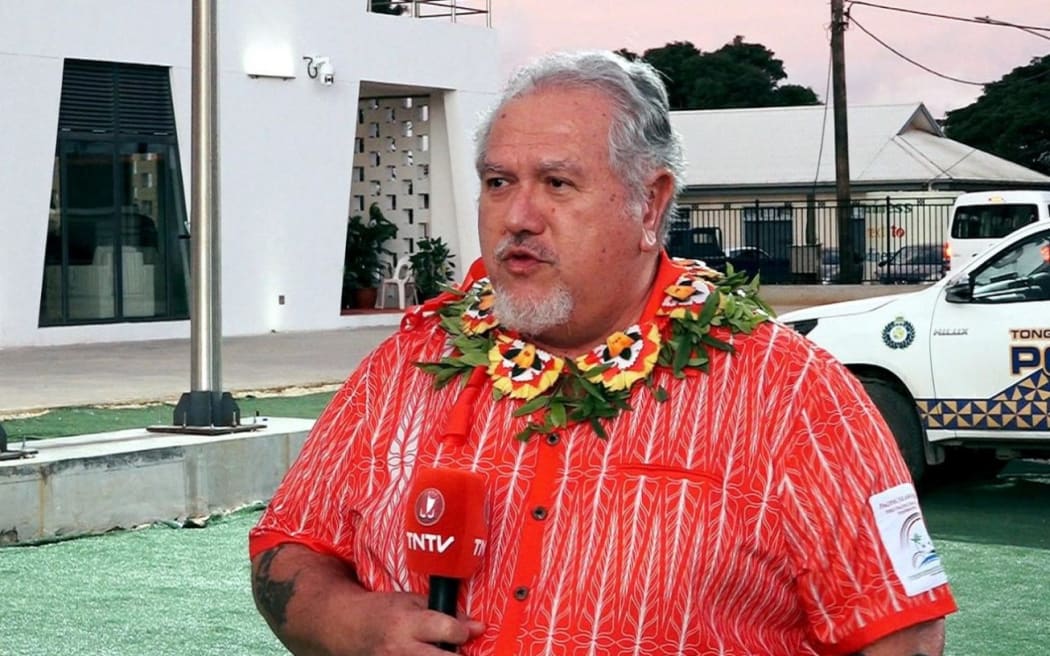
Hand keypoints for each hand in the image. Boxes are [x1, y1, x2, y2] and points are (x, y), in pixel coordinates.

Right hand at [333, 590, 484, 654]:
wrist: (350, 627)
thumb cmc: (385, 611)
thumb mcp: (412, 600)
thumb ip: (444, 613)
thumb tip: (476, 627)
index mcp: (408, 623)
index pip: (446, 629)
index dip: (461, 631)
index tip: (465, 631)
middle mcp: (402, 649)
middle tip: (460, 652)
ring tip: (443, 653)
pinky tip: (430, 655)